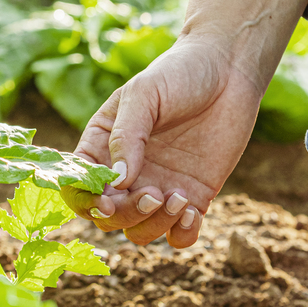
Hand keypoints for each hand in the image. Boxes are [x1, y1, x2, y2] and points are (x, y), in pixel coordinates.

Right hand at [61, 0, 307, 246]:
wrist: (229, 71)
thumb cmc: (178, 73)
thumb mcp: (144, 95)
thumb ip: (127, 136)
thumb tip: (119, 182)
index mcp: (102, 147)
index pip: (78, 186)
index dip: (85, 201)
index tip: (107, 200)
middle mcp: (126, 174)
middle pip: (107, 217)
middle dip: (124, 215)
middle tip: (152, 195)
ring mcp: (158, 188)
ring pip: (139, 232)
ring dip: (154, 226)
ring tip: (179, 199)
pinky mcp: (192, 197)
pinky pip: (179, 235)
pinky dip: (182, 234)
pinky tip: (193, 212)